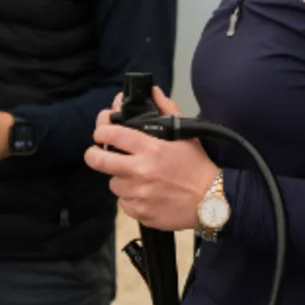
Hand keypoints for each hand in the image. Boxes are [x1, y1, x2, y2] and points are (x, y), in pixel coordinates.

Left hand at [86, 87, 213, 230]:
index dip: (101, 130)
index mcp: (150, 148)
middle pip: (99, 161)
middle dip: (93, 154)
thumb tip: (152, 91)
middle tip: (96, 153)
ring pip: (113, 183)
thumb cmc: (197, 165)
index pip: (112, 134)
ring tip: (136, 177)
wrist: (211, 200)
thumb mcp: (185, 133)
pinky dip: (130, 198)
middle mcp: (141, 170)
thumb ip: (166, 109)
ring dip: (120, 179)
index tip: (101, 131)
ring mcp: (139, 193)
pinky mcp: (140, 212)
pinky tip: (144, 194)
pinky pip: (123, 203)